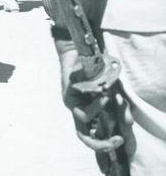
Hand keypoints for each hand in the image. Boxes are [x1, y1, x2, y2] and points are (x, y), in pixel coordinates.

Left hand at [54, 39, 128, 157]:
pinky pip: (80, 104)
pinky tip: (102, 94)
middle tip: (118, 140)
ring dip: (99, 110)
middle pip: (85, 136)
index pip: (94, 135)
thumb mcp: (113, 90)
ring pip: (84, 118)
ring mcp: (72, 103)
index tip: (120, 140)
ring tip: (107, 98)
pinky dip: (94, 103)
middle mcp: (79, 111)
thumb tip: (128, 122)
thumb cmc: (98, 72)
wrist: (81, 53)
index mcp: (90, 113)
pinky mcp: (67, 94)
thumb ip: (119, 105)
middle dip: (101, 143)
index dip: (105, 143)